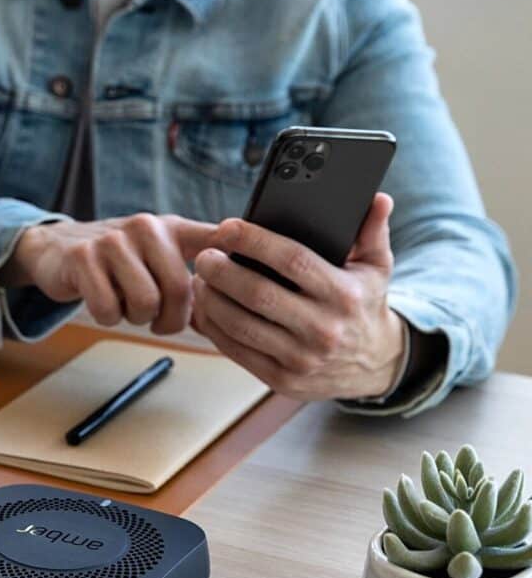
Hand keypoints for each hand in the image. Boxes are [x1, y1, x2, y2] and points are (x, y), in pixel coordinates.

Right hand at [1, 214, 216, 333]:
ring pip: (144, 303)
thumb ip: (197, 274)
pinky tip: (104, 302)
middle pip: (179, 290)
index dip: (236, 255)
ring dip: (137, 319)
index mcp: (172, 228)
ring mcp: (113, 240)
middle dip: (171, 320)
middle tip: (159, 322)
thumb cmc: (119, 264)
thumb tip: (237, 305)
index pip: (215, 237)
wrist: (58, 250)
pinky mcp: (83, 257)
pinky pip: (108, 309)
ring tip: (128, 306)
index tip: (250, 275)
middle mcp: (147, 227)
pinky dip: (108, 317)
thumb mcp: (159, 257)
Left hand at [192, 193, 405, 400]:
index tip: (227, 228)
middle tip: (204, 256)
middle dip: (222, 272)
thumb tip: (378, 199)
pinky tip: (204, 309)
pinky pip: (237, 351)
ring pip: (241, 325)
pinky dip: (214, 328)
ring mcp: (301, 359)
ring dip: (211, 301)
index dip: (254, 241)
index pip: (292, 261)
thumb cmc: (364, 305)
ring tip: (200, 280)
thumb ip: (372, 232)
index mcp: (344, 295)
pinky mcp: (281, 379)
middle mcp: (323, 329)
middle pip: (258, 294)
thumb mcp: (376, 268)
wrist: (374, 366)